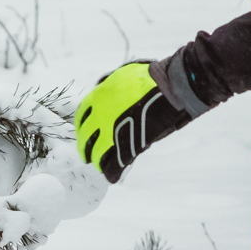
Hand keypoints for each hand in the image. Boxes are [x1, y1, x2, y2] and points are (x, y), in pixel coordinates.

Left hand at [74, 61, 189, 182]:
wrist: (170, 87)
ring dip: (98, 162)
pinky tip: (114, 176)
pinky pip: (114, 166)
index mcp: (97, 98)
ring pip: (97, 155)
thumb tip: (101, 85)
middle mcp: (99, 117)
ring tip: (100, 167)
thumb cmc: (151, 77)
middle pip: (85, 139)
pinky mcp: (126, 147)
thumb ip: (109, 82)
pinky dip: (112, 172)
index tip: (85, 134)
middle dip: (86, 149)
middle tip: (87, 155)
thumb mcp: (123, 72)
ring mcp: (112, 133)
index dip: (83, 128)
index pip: (81, 119)